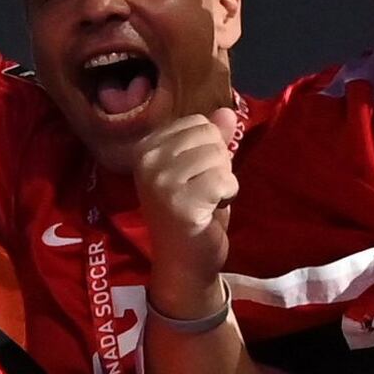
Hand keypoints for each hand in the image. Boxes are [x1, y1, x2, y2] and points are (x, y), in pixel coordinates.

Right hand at [137, 108, 239, 304]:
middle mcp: (147, 161)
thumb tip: (227, 110)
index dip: (208, 148)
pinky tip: (212, 209)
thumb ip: (212, 139)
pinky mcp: (179, 203)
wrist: (184, 263)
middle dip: (218, 162)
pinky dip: (228, 193)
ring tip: (207, 200)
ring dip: (223, 179)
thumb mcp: (202, 169)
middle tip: (203, 190)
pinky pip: (224, 179)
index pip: (197, 123)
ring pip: (218, 156)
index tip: (195, 175)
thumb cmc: (193, 213)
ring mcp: (160, 182)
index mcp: (145, 148)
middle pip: (208, 136)